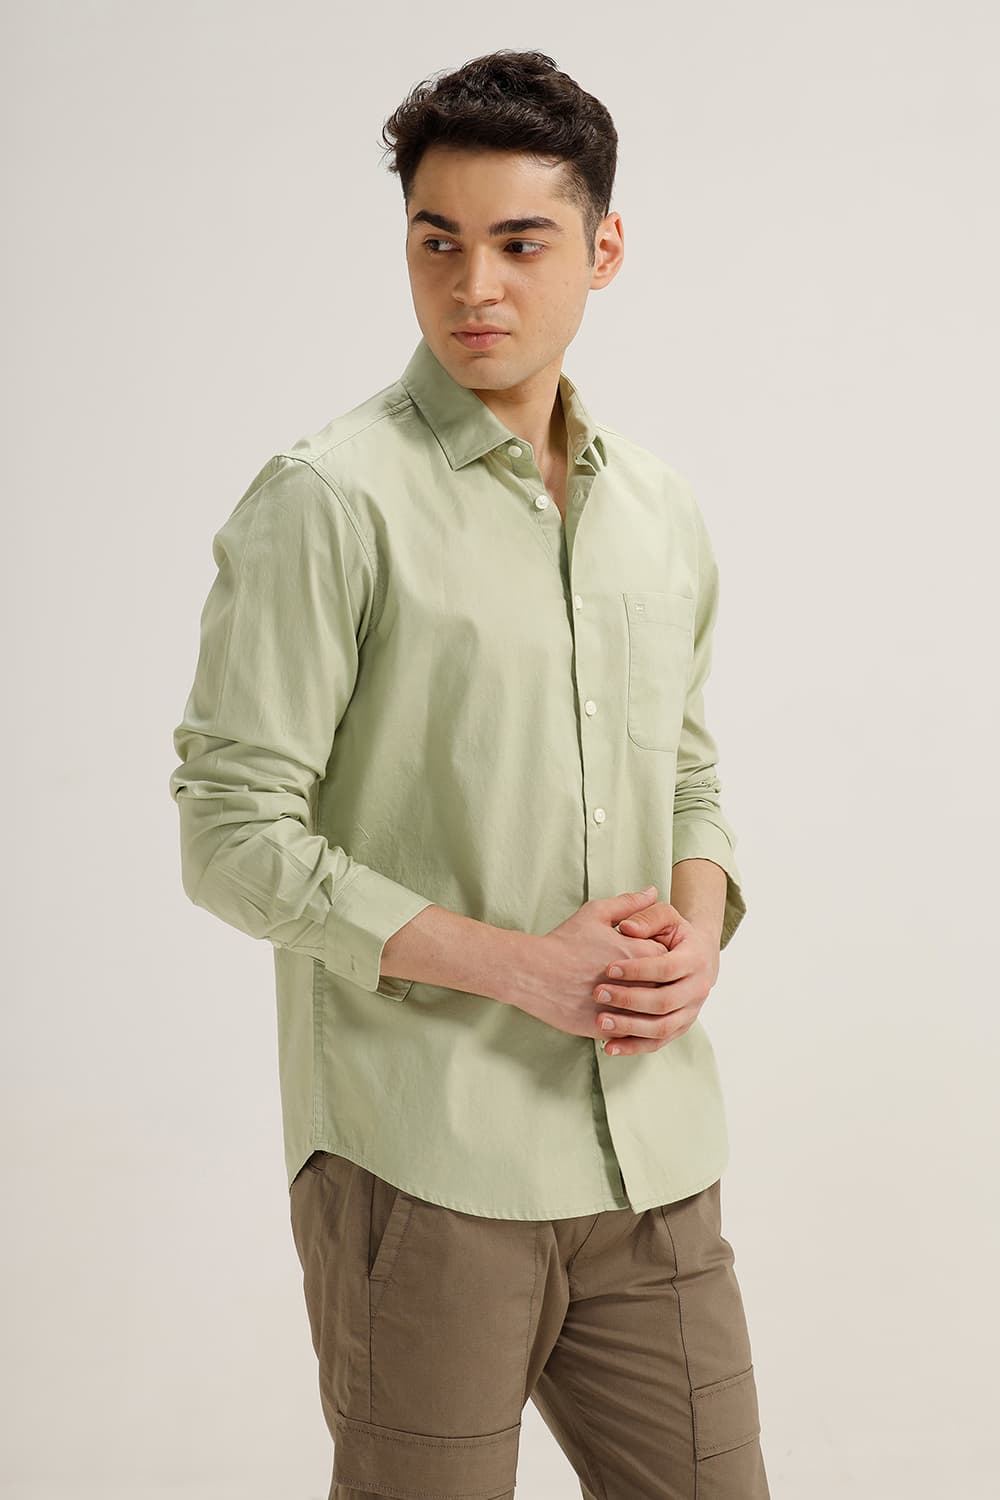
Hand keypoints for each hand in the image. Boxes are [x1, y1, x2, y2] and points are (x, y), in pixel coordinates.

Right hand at [507, 887, 669, 1039]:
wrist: (533, 973)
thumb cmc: (564, 941)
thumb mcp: (597, 913)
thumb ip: (629, 903)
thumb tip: (652, 891)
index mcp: (639, 954)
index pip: (670, 958)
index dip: (659, 956)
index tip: (645, 954)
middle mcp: (637, 984)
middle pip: (664, 987)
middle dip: (656, 983)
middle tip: (638, 978)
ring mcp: (623, 1010)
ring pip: (649, 1014)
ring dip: (644, 1007)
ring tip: (627, 995)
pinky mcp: (607, 1029)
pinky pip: (629, 1032)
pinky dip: (627, 1025)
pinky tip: (617, 1014)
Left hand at [592, 899, 720, 1054]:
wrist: (697, 955)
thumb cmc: (673, 932)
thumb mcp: (664, 916)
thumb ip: (646, 916)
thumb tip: (627, 928)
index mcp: (695, 958)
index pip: (666, 968)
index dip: (638, 969)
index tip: (608, 968)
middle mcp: (698, 988)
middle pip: (664, 1002)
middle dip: (629, 999)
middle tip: (598, 993)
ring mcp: (690, 1012)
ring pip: (662, 1028)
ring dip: (629, 1027)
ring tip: (600, 1022)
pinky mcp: (679, 1027)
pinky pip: (657, 1043)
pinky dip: (633, 1047)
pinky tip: (608, 1047)